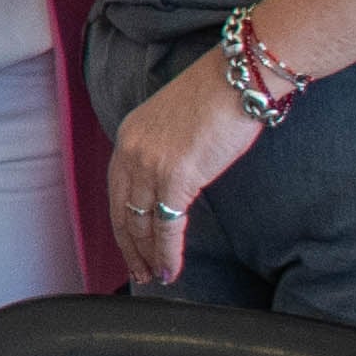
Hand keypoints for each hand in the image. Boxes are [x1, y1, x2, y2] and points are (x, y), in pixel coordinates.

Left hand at [105, 59, 268, 286]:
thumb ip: (166, 152)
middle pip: (122, 212)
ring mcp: (150, 164)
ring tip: (156, 277)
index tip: (130, 246)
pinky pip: (167, 226)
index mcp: (129, 136)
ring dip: (149, 256)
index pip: (117, 191)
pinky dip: (167, 253)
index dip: (123, 224)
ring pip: (142, 223)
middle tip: (138, 273)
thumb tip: (173, 184)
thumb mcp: (176, 124)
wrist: (238, 78)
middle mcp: (131, 151)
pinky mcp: (176, 177)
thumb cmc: (219, 97)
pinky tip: (171, 270)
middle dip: (131, 248)